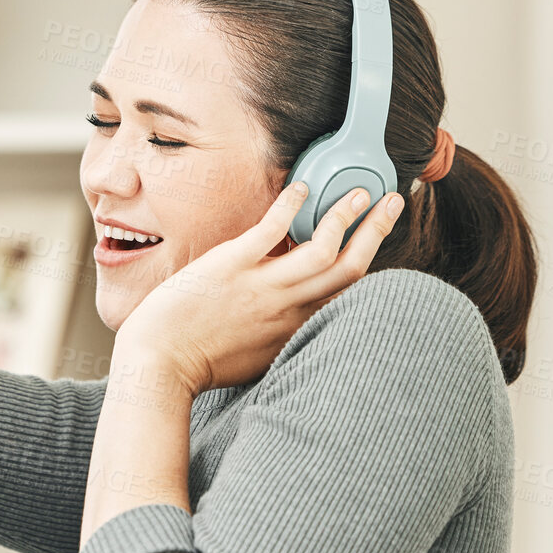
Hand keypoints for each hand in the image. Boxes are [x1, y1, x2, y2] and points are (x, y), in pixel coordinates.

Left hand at [116, 182, 406, 396]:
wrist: (159, 365)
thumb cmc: (202, 363)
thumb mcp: (258, 357)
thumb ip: (282, 335)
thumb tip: (295, 318)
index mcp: (297, 329)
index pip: (349, 294)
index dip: (370, 262)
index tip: (378, 241)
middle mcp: (288, 308)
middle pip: (350, 268)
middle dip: (377, 231)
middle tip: (392, 202)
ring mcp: (262, 287)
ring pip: (323, 249)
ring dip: (346, 216)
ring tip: (357, 191)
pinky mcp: (232, 266)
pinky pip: (272, 230)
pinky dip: (291, 206)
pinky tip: (301, 187)